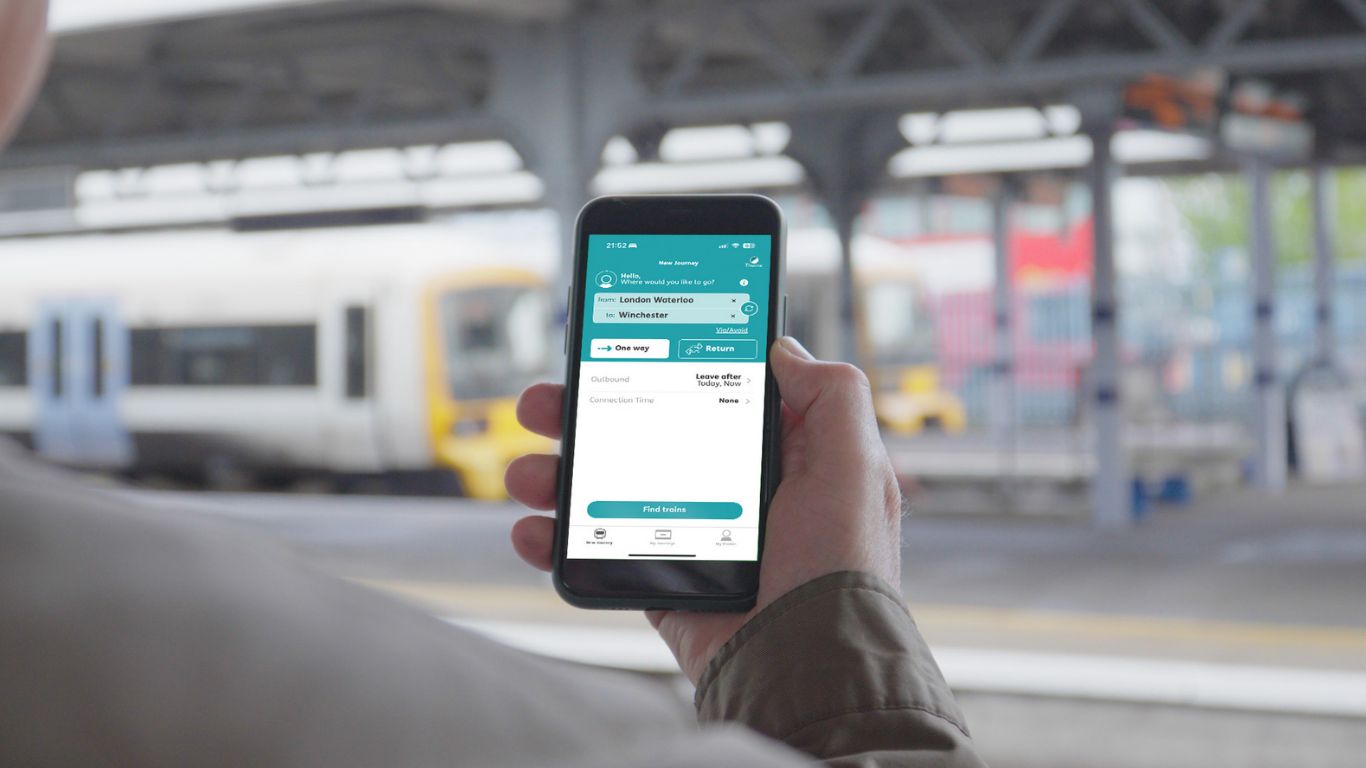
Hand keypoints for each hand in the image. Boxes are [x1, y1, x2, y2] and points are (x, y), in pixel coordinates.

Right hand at [505, 337, 902, 682]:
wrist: (808, 666)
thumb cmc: (841, 570)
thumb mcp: (856, 469)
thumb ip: (832, 397)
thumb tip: (783, 349)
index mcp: (776, 455)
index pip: (707, 391)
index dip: (661, 366)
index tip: (613, 345)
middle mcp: (727, 488)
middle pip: (641, 432)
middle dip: (583, 413)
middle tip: (545, 402)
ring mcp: (685, 533)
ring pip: (606, 486)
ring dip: (555, 472)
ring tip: (525, 472)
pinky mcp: (659, 582)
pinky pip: (594, 550)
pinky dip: (554, 539)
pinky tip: (533, 530)